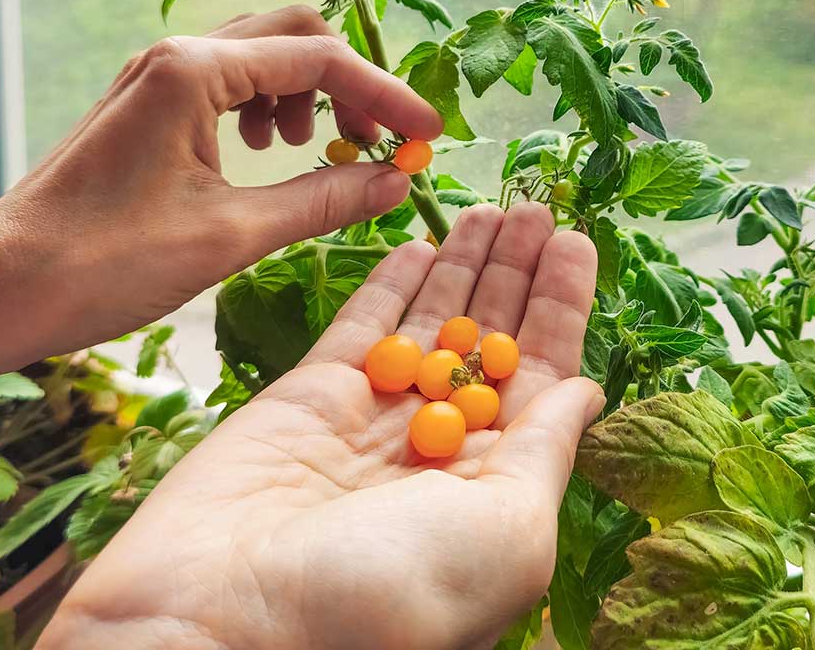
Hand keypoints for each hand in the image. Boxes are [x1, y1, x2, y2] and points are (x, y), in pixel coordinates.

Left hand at [0, 7, 441, 387]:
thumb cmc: (106, 263)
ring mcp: (155, 78)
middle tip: (379, 141)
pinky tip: (267, 156)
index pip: (321, 60)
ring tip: (316, 152)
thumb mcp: (234, 235)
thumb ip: (325, 199)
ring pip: (261, 54)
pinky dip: (268, 108)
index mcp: (194, 72)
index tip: (428, 137)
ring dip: (308, 94)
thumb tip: (397, 181)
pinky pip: (228, 82)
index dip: (387, 96)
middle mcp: (174, 57)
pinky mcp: (147, 106)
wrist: (2, 288)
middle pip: (294, 34)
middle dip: (350, 83)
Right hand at [38, 204, 602, 649]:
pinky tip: (422, 242)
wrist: (226, 621)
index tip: (576, 243)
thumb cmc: (389, 598)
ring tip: (496, 209)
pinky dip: (390, 283)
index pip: (541, 377)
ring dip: (464, 265)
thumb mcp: (508, 532)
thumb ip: (546, 452)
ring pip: (430, 323)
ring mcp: (372, 418)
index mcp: (494, 484)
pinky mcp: (308, 395)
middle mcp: (438, 448)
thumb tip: (587, 392)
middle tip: (538, 207)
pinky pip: (360, 325)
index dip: (561, 308)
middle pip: (489, 340)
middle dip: (516, 274)